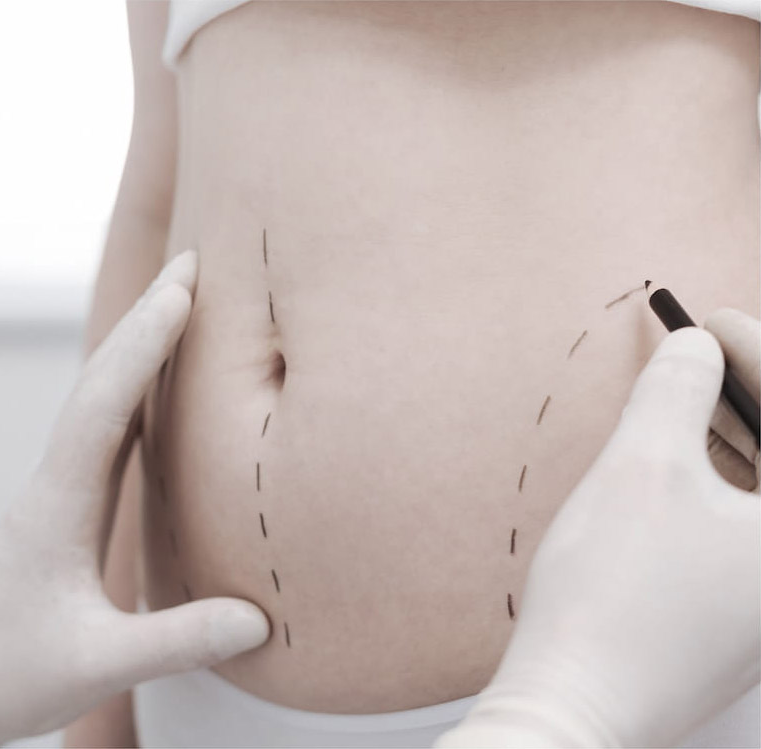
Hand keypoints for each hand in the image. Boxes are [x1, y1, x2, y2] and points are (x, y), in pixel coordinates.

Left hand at [0, 251, 269, 747]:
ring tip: (186, 299)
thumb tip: (257, 617)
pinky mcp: (71, 499)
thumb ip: (177, 639)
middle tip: (193, 262)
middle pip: (102, 380)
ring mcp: (62, 486)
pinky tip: (165, 377)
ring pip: (104, 396)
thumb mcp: (96, 663)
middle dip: (146, 318)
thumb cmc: (11, 675)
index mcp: (59, 505)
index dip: (142, 346)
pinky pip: (109, 426)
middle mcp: (58, 480)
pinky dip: (139, 385)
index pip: (102, 407)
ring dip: (142, 342)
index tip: (181, 292)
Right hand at [436, 312, 759, 747]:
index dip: (756, 357)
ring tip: (687, 397)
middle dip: (746, 394)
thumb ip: (675, 392)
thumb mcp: (642, 468)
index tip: (711, 321)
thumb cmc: (614, 594)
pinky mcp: (742, 615)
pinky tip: (681, 459)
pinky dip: (721, 481)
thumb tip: (692, 349)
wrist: (576, 700)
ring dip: (734, 437)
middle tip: (700, 351)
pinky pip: (746, 527)